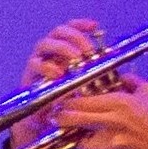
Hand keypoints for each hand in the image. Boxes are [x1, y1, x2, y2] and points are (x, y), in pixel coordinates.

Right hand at [14, 20, 101, 148]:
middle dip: (74, 37)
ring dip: (61, 48)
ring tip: (74, 59)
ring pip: (44, 44)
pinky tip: (57, 73)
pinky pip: (34, 64)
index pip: (71, 30)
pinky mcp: (29, 76)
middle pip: (58, 32)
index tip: (95, 26)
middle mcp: (50, 54)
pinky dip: (46, 66)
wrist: (45, 124)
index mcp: (64, 52)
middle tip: (86, 51)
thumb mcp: (86, 87)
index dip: (81, 25)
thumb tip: (118, 67)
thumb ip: (96, 76)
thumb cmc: (68, 103)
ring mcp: (38, 63)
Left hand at [54, 78, 147, 148]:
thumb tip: (123, 76)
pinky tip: (92, 147)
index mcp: (119, 103)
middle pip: (72, 118)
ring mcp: (109, 141)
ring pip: (77, 139)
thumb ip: (134, 82)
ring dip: (75, 137)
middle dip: (62, 117)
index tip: (65, 101)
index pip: (81, 100)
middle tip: (60, 116)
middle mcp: (111, 121)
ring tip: (80, 133)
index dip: (68, 101)